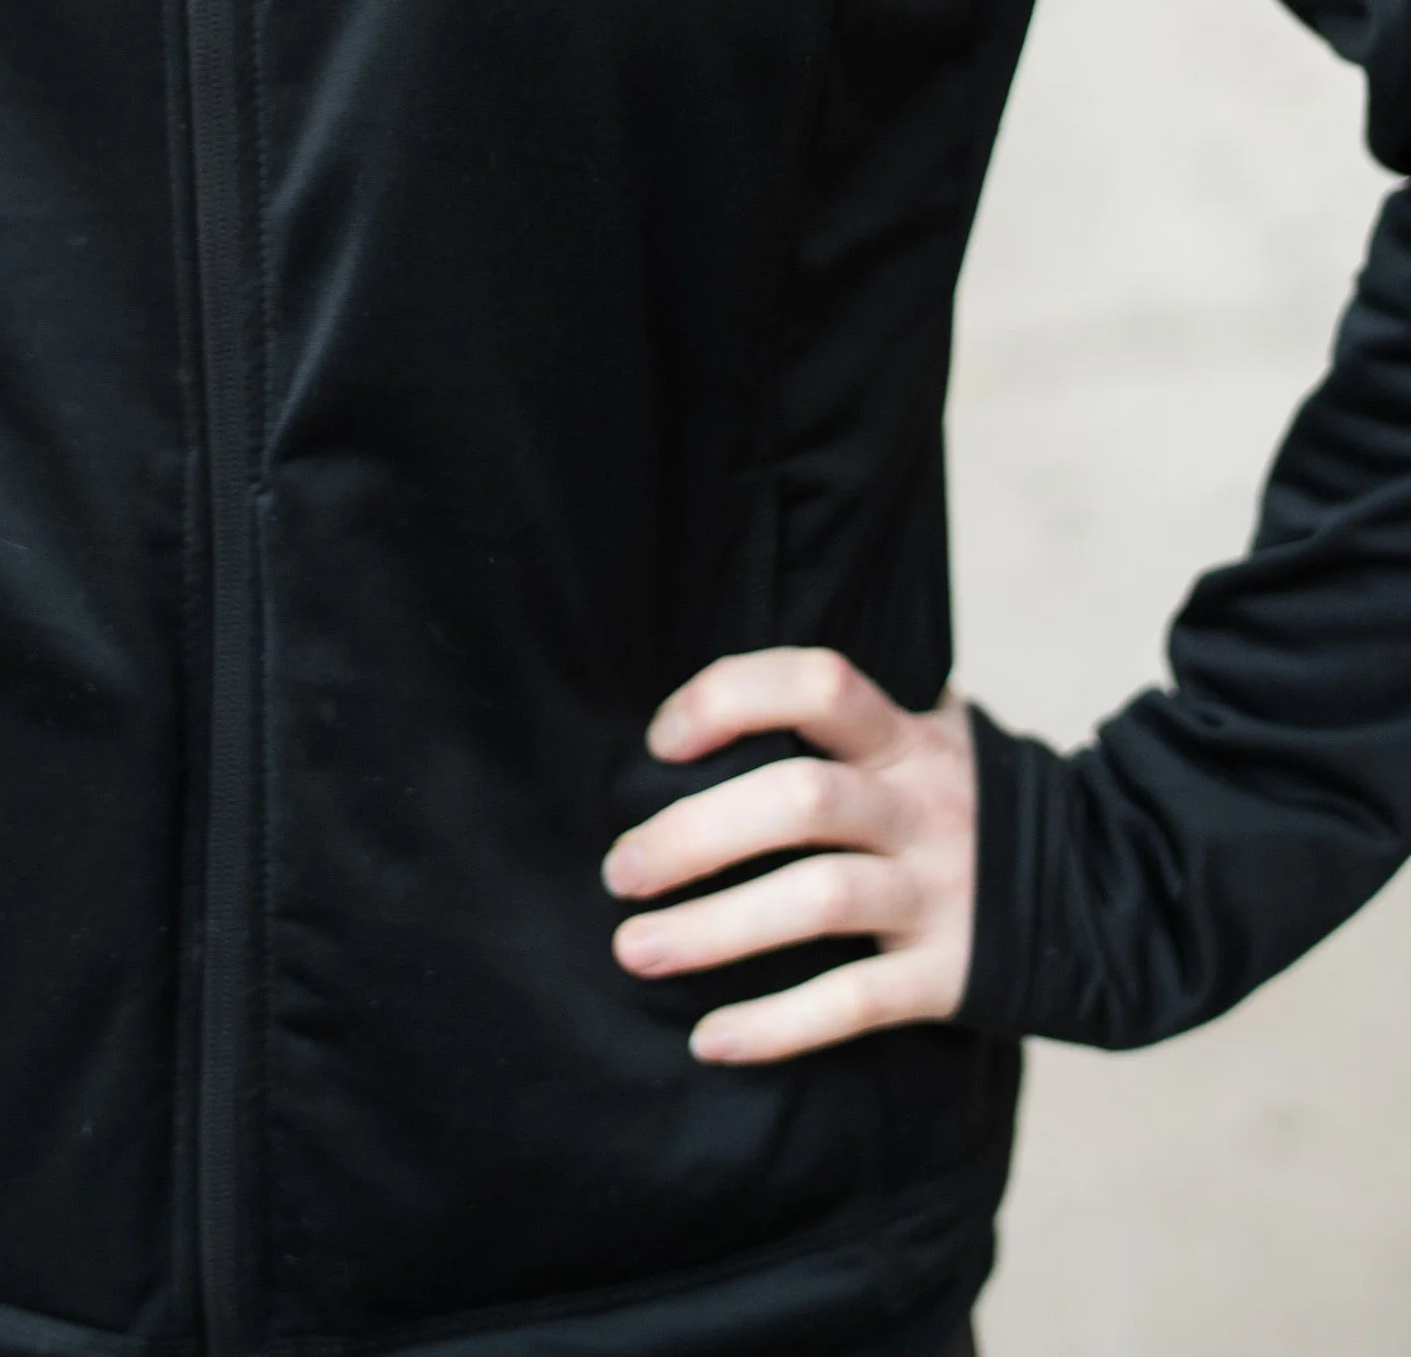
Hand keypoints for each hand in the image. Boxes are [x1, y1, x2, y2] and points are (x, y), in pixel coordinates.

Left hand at [602, 648, 975, 1063]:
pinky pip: (857, 1002)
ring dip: (714, 930)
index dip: (732, 698)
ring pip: (817, 901)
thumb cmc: (962, 808)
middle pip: (800, 801)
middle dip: (694, 834)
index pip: (819, 684)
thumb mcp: (921, 741)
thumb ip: (844, 722)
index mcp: (905, 738)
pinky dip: (779, 1026)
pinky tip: (712, 1041)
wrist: (1106, 893)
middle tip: (619, 872)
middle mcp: (922, 805)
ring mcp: (939, 891)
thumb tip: (703, 708)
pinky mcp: (950, 975)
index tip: (661, 741)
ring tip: (636, 950)